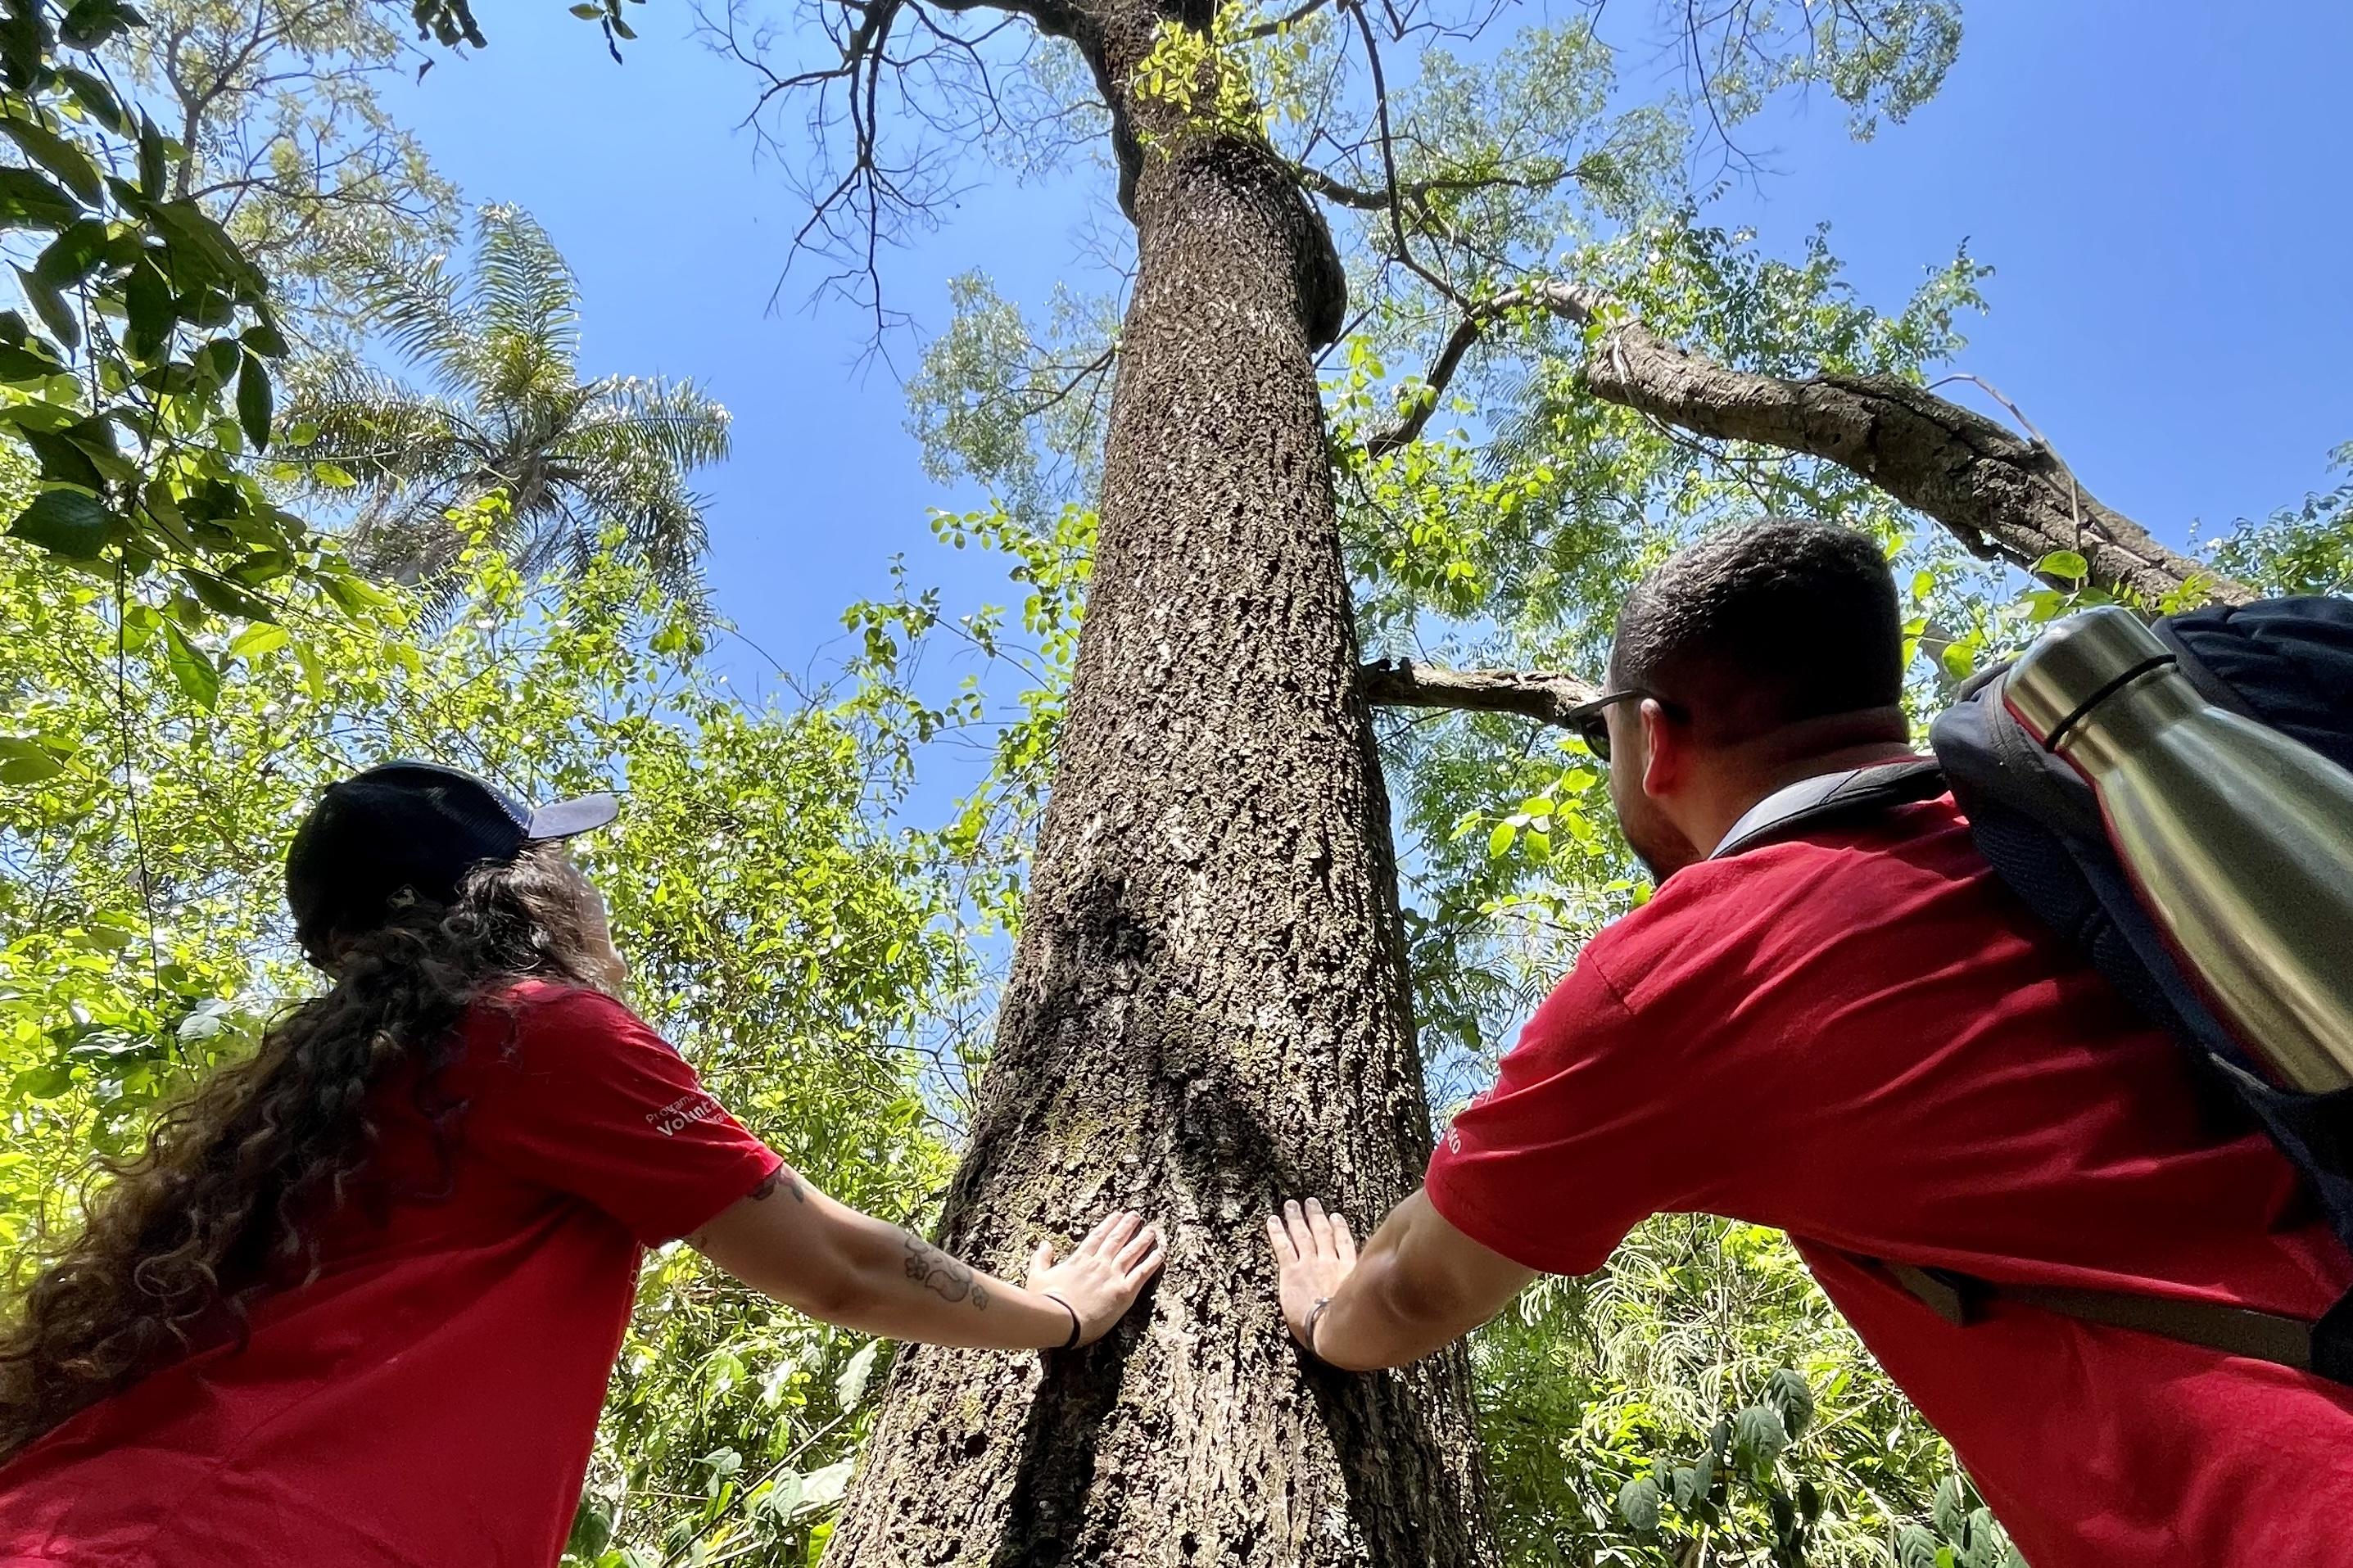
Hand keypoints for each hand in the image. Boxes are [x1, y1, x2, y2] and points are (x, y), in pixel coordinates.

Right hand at [1026, 1210, 1163, 1345]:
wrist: (1059, 1319)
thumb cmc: (1046, 1301)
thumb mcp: (1037, 1277)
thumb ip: (1041, 1259)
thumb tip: (1044, 1245)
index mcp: (1079, 1260)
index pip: (1097, 1237)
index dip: (1108, 1225)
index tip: (1117, 1215)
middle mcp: (1098, 1264)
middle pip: (1117, 1240)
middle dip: (1127, 1226)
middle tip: (1136, 1216)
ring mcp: (1112, 1276)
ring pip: (1132, 1252)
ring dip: (1143, 1240)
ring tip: (1152, 1230)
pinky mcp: (1123, 1291)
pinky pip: (1142, 1273)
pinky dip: (1152, 1262)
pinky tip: (1160, 1253)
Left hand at [1266, 1197, 1355, 1350]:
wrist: (1333, 1329)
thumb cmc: (1350, 1325)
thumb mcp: (1365, 1305)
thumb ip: (1365, 1293)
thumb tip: (1376, 1297)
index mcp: (1349, 1270)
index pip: (1344, 1243)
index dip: (1339, 1228)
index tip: (1336, 1217)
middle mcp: (1330, 1262)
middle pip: (1322, 1233)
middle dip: (1316, 1216)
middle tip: (1311, 1202)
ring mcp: (1310, 1264)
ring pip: (1303, 1235)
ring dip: (1296, 1218)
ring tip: (1292, 1205)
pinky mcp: (1292, 1271)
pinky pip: (1283, 1247)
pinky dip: (1277, 1232)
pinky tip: (1272, 1220)